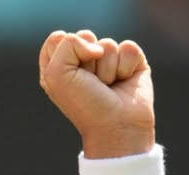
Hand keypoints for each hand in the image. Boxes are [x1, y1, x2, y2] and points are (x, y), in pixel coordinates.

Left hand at [38, 29, 154, 158]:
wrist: (116, 125)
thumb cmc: (84, 105)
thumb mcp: (57, 75)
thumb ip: (67, 45)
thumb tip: (98, 46)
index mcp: (59, 65)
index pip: (59, 38)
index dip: (65, 53)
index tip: (69, 76)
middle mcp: (83, 61)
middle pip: (85, 35)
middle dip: (87, 61)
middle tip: (91, 83)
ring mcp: (109, 60)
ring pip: (107, 44)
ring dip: (107, 69)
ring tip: (108, 87)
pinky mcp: (131, 61)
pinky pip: (128, 47)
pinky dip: (125, 67)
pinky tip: (124, 83)